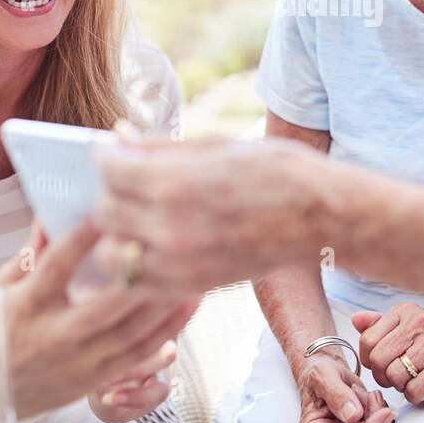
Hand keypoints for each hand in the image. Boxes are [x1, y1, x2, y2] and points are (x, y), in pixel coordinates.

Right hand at [0, 218, 198, 420]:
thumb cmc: (6, 326)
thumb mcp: (6, 286)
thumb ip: (32, 250)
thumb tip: (51, 209)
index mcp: (29, 305)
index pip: (56, 268)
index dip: (80, 240)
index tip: (105, 211)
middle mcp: (55, 335)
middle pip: (100, 307)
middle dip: (132, 277)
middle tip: (160, 241)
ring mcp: (79, 359)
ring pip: (128, 333)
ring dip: (161, 303)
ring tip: (187, 269)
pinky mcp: (99, 376)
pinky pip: (139, 353)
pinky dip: (168, 329)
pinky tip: (188, 303)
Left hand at [92, 127, 322, 294]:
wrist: (319, 216)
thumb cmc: (274, 171)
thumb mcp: (216, 145)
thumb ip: (160, 146)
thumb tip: (119, 136)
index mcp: (175, 182)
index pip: (110, 170)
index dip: (105, 158)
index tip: (111, 154)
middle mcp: (171, 227)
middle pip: (105, 212)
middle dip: (108, 194)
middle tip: (122, 185)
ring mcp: (180, 263)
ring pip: (113, 256)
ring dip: (115, 237)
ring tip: (132, 221)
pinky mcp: (192, 286)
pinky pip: (139, 285)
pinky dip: (135, 268)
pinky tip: (150, 248)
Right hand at [295, 351, 394, 422]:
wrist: (325, 373)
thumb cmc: (318, 375)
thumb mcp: (322, 376)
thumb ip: (337, 394)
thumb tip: (353, 415)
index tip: (383, 413)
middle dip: (375, 418)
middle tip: (373, 397)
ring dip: (376, 411)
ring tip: (363, 392)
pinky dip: (378, 409)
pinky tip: (368, 397)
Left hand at [353, 305, 423, 403]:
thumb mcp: (407, 329)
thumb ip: (379, 325)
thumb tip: (356, 320)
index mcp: (406, 312)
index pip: (367, 340)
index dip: (369, 359)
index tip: (383, 363)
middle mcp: (421, 322)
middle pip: (378, 360)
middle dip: (383, 376)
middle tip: (397, 376)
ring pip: (394, 377)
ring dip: (401, 386)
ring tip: (414, 378)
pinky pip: (413, 391)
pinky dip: (415, 395)